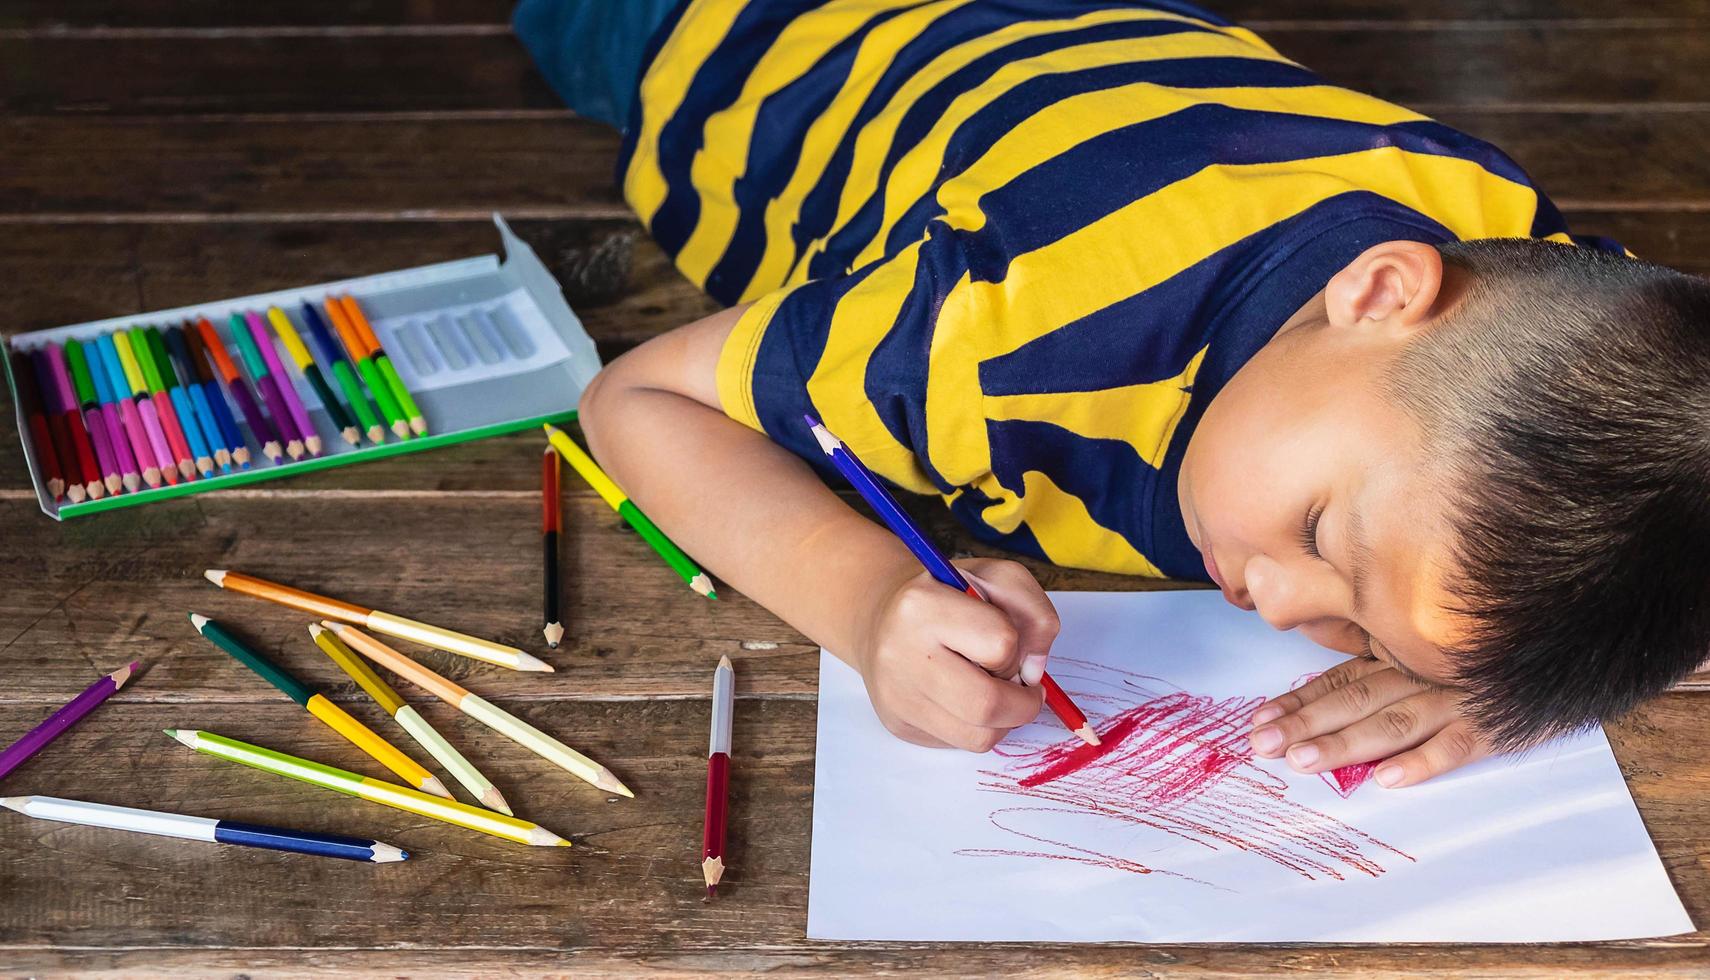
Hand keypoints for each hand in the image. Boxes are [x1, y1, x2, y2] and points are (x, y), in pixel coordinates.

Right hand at [852, 558, 1058, 751]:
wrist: (883, 617)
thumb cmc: (948, 597)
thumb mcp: (997, 579)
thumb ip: (1034, 612)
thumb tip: (1034, 672)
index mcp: (923, 605)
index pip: (1001, 643)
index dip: (1017, 646)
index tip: (1008, 642)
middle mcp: (901, 652)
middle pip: (988, 705)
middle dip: (1023, 703)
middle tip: (1024, 689)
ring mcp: (896, 695)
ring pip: (979, 737)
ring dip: (1004, 720)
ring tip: (994, 691)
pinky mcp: (898, 724)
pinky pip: (960, 744)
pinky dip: (979, 728)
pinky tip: (967, 701)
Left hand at [1247, 657, 1491, 787]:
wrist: (1564, 647)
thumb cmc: (1484, 656)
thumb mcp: (1427, 653)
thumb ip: (1382, 670)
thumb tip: (1321, 700)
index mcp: (1400, 658)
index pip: (1338, 681)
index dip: (1296, 702)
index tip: (1257, 723)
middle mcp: (1421, 673)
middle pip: (1353, 701)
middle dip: (1304, 725)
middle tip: (1263, 747)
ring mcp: (1457, 696)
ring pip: (1393, 722)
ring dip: (1347, 744)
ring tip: (1306, 762)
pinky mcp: (1495, 719)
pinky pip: (1458, 742)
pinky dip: (1424, 760)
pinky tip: (1391, 779)